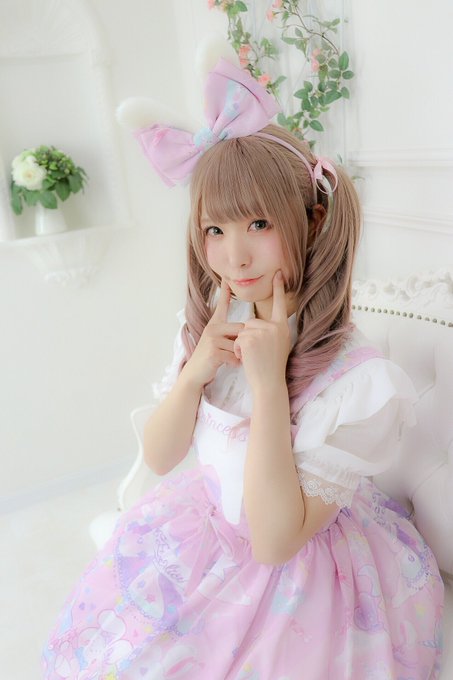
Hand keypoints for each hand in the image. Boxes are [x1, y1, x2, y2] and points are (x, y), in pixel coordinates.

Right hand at [182, 279, 243, 389]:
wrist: (195, 373)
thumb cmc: (210, 357)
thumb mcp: (217, 341)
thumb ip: (229, 333)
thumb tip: (244, 329)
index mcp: (214, 324)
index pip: (222, 305)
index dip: (224, 291)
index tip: (227, 277)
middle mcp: (212, 328)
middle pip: (240, 329)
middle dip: (242, 342)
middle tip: (233, 351)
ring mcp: (212, 339)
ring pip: (238, 344)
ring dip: (238, 355)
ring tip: (228, 359)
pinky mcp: (214, 352)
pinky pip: (234, 356)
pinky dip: (234, 363)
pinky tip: (226, 364)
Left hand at [234, 271, 290, 394]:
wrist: (269, 383)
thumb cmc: (272, 368)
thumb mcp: (278, 345)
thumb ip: (271, 332)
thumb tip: (257, 324)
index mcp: (282, 328)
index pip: (280, 304)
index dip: (278, 289)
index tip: (277, 273)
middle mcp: (275, 327)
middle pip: (251, 322)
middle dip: (247, 337)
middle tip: (257, 354)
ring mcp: (263, 332)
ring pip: (243, 330)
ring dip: (241, 344)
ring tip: (253, 357)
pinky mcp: (251, 338)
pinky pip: (238, 338)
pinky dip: (237, 349)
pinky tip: (247, 359)